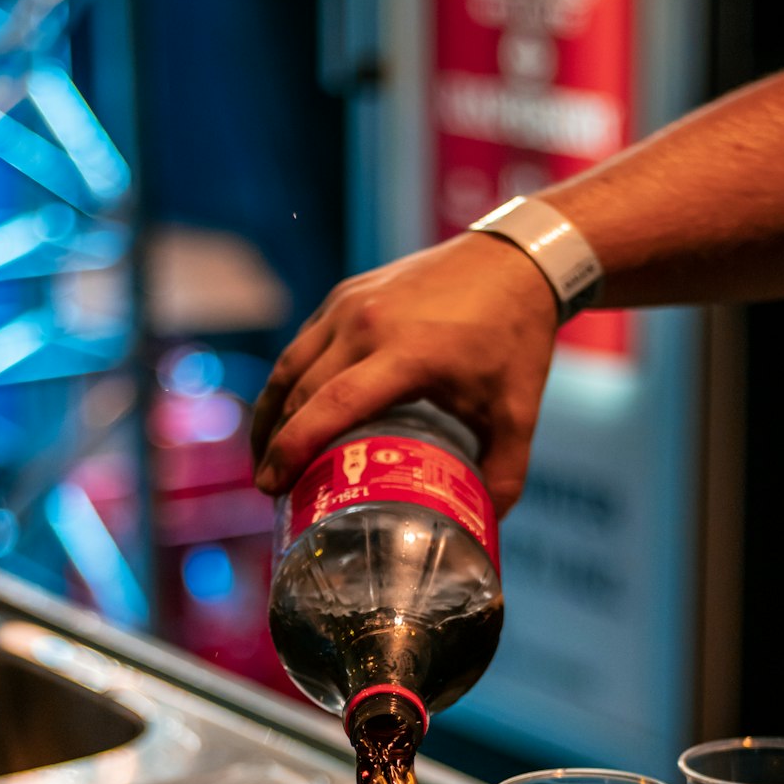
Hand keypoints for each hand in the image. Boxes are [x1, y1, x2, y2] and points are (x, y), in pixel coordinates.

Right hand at [251, 230, 558, 518]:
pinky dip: (289, 381)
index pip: (332, 404)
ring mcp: (352, 303)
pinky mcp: (347, 293)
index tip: (273, 486)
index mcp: (408, 353)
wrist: (517, 259)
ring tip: (265, 456)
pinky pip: (304, 344)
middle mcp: (368, 323)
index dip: (294, 448)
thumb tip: (481, 523)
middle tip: (270, 487)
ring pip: (291, 365)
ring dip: (270, 412)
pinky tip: (289, 412)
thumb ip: (503, 474)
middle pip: (300, 391)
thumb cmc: (516, 336)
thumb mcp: (518, 412)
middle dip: (274, 443)